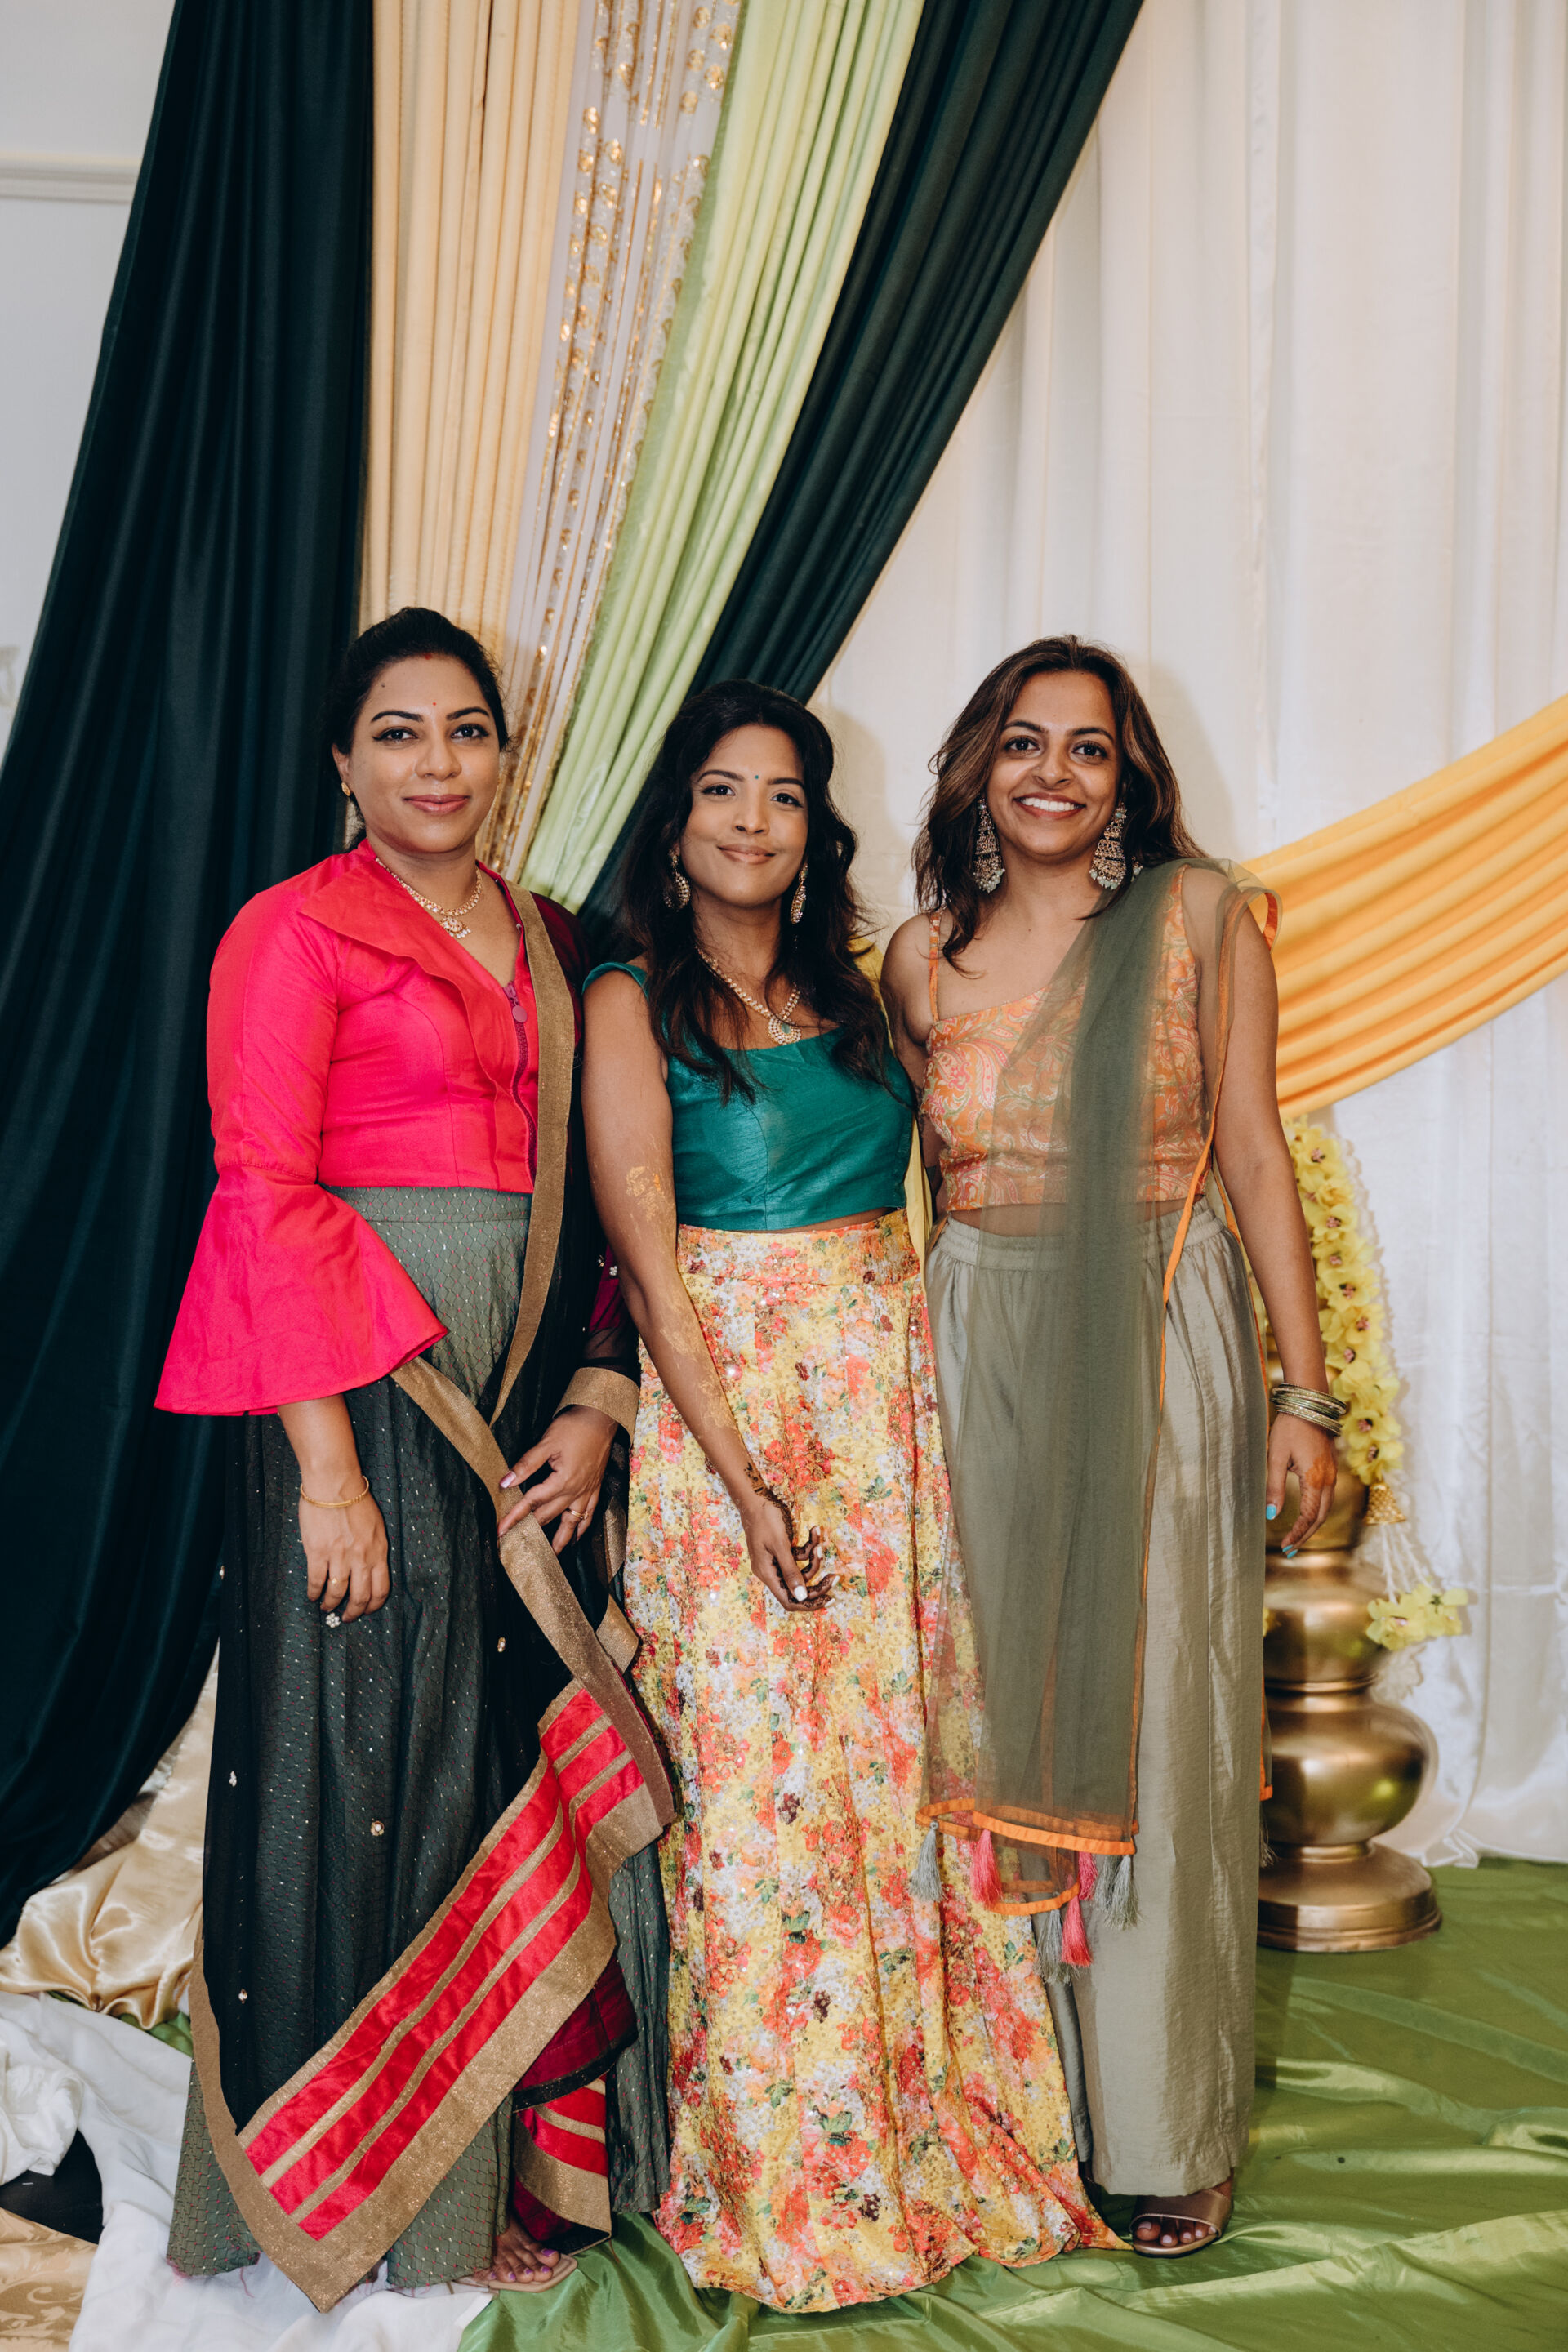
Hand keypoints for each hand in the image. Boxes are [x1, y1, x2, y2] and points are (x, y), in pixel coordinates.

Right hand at [300, 1487, 389, 1621]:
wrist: (334, 1483)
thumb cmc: (355, 1501)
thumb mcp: (376, 1527)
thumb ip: (375, 1550)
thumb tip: (371, 1570)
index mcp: (378, 1551)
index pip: (381, 1590)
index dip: (373, 1606)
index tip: (366, 1611)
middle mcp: (361, 1558)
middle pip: (360, 1597)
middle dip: (353, 1612)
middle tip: (347, 1617)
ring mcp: (340, 1556)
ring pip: (337, 1593)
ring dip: (331, 1604)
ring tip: (327, 1607)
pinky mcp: (318, 1552)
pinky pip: (316, 1581)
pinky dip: (314, 1592)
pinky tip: (313, 1595)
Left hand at [499, 1406, 615, 1551]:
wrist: (602, 1419)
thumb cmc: (574, 1427)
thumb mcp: (547, 1442)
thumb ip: (526, 1465)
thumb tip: (505, 1482)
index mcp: (562, 1481)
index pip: (532, 1503)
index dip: (514, 1518)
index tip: (500, 1532)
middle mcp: (575, 1492)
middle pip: (548, 1516)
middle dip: (531, 1531)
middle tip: (516, 1544)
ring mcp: (587, 1492)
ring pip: (571, 1523)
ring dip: (560, 1541)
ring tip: (551, 1556)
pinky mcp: (595, 1489)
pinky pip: (589, 1516)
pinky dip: (582, 1529)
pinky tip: (576, 1537)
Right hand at [739, 1494, 830, 1613]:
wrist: (754, 1500)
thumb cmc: (765, 1520)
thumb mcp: (779, 1545)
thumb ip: (790, 1571)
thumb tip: (802, 1596)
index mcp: (768, 1574)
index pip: (789, 1601)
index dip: (809, 1604)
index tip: (828, 1599)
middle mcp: (771, 1571)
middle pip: (798, 1587)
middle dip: (817, 1581)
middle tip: (835, 1577)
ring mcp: (777, 1561)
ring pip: (802, 1569)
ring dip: (814, 1556)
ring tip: (818, 1538)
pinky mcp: (782, 1551)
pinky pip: (799, 1556)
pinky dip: (809, 1546)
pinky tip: (814, 1530)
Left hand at [1267, 1415, 1337, 1553]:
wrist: (1308, 1404)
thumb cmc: (1289, 1428)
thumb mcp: (1275, 1457)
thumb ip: (1274, 1487)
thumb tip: (1271, 1515)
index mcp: (1316, 1478)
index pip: (1309, 1516)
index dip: (1297, 1534)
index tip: (1285, 1546)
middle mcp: (1329, 1479)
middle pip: (1321, 1517)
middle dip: (1306, 1535)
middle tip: (1290, 1550)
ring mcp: (1333, 1473)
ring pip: (1327, 1508)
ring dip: (1313, 1525)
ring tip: (1297, 1538)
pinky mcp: (1331, 1468)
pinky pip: (1327, 1497)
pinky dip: (1318, 1512)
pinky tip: (1307, 1516)